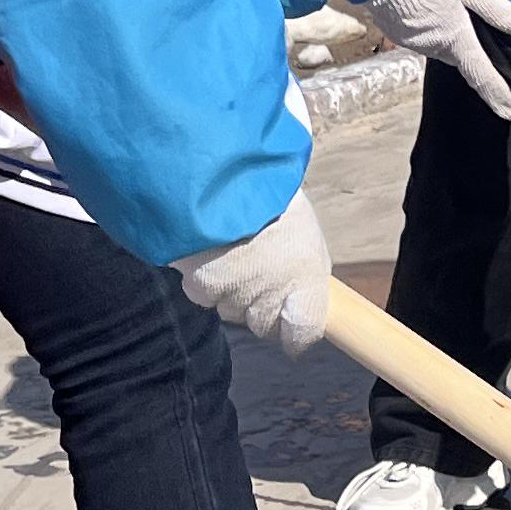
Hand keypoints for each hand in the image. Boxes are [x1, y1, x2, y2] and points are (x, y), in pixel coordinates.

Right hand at [179, 191, 330, 353]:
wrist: (223, 174)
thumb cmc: (269, 195)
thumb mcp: (302, 227)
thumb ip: (302, 266)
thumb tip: (300, 294)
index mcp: (306, 276)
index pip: (305, 332)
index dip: (297, 335)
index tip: (293, 333)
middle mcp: (273, 292)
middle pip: (263, 325)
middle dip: (260, 305)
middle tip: (257, 269)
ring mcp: (237, 293)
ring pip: (232, 310)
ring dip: (232, 289)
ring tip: (233, 250)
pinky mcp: (204, 287)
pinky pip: (204, 296)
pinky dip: (205, 279)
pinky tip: (210, 250)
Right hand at [351, 0, 510, 117]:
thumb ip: (497, 9)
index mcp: (456, 39)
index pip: (482, 75)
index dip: (499, 95)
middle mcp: (434, 48)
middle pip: (463, 57)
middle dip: (475, 56)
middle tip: (487, 48)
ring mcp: (412, 42)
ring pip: (442, 45)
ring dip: (452, 36)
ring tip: (454, 13)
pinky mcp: (397, 33)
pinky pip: (424, 36)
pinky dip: (433, 27)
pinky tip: (432, 8)